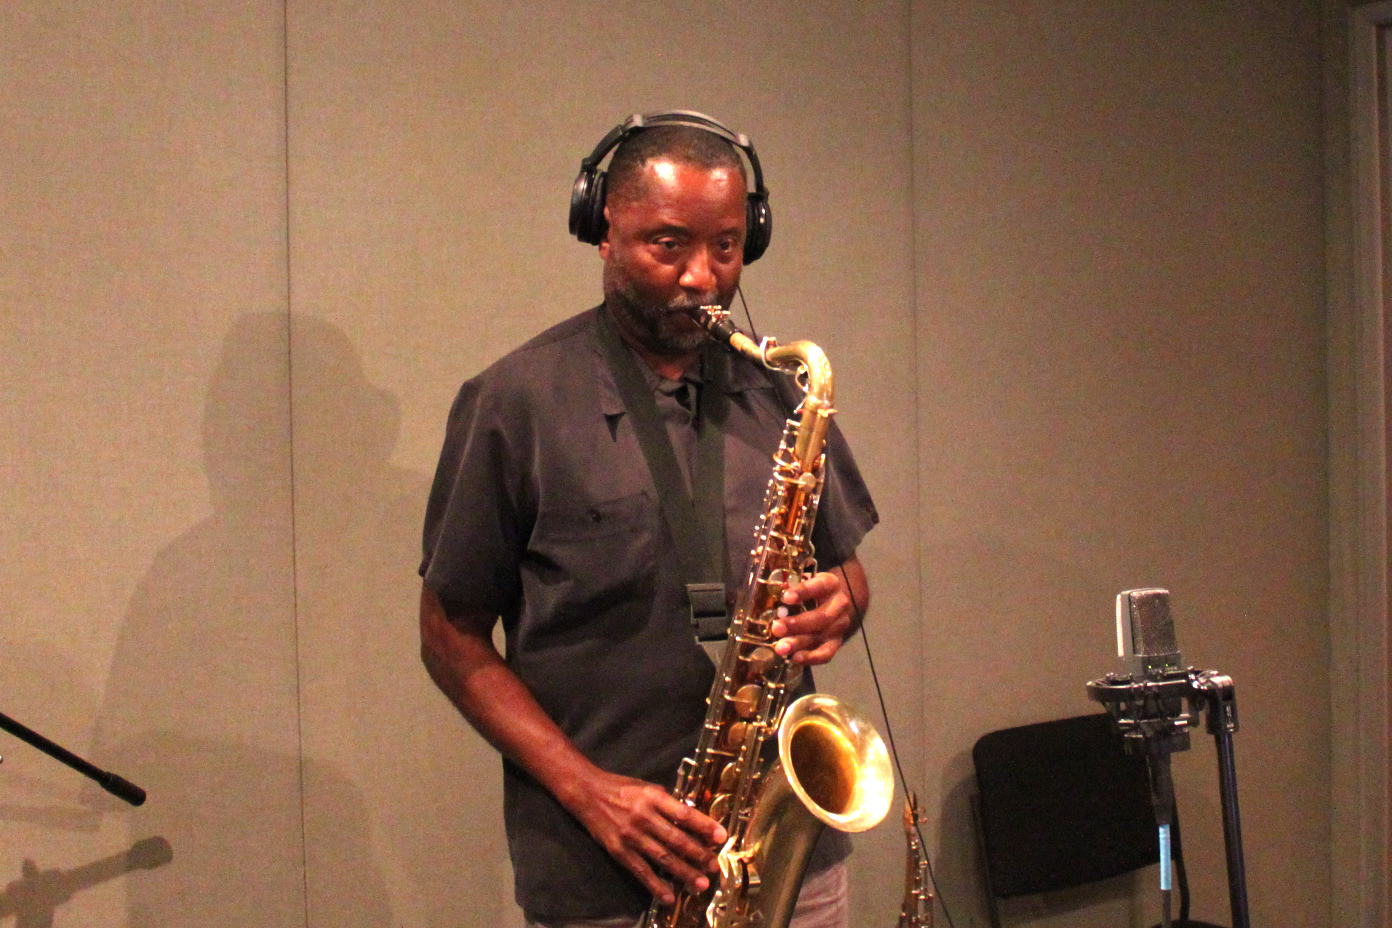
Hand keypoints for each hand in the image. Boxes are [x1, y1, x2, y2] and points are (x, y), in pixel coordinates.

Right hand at [567, 770, 727, 905]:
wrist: (587, 794)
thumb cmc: (622, 789)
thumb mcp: (647, 788)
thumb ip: (668, 803)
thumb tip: (692, 819)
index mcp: (654, 798)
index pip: (685, 814)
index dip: (705, 826)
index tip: (721, 837)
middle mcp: (644, 817)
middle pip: (677, 839)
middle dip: (698, 855)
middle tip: (714, 866)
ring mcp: (631, 836)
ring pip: (663, 858)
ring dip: (684, 872)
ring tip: (700, 884)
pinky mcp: (619, 851)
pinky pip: (641, 871)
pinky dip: (656, 886)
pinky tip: (669, 896)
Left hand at [770, 558, 867, 664]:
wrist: (833, 603)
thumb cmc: (811, 590)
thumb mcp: (804, 581)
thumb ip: (790, 584)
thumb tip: (770, 589)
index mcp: (831, 584)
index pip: (819, 586)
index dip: (803, 592)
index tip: (786, 597)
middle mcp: (839, 605)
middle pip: (821, 617)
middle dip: (797, 624)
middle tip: (776, 628)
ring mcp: (840, 626)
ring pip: (821, 636)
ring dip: (799, 643)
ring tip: (780, 648)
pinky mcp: (837, 642)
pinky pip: (827, 653)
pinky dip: (811, 658)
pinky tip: (795, 658)